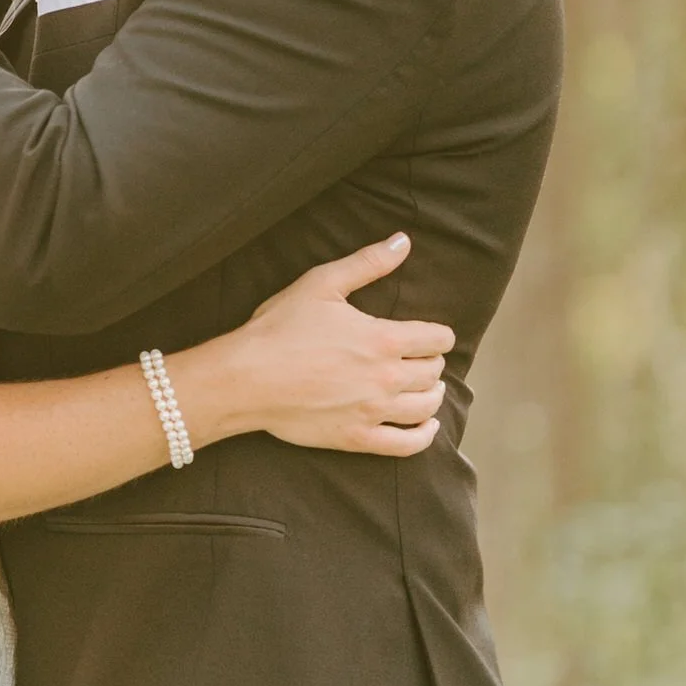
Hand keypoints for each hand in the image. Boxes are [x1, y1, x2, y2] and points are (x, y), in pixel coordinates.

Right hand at [208, 235, 454, 456]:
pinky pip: (406, 445)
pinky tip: (427, 427)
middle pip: (433, 372)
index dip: (439, 334)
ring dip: (433, 395)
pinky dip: (425, 436)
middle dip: (432, 362)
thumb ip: (367, 262)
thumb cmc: (280, 327)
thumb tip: (403, 241)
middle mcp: (386, 378)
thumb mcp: (322, 283)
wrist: (246, 377)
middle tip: (421, 358)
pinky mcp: (357, 438)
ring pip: (426, 407)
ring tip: (427, 388)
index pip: (437, 339)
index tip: (433, 335)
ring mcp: (373, 412)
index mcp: (383, 338)